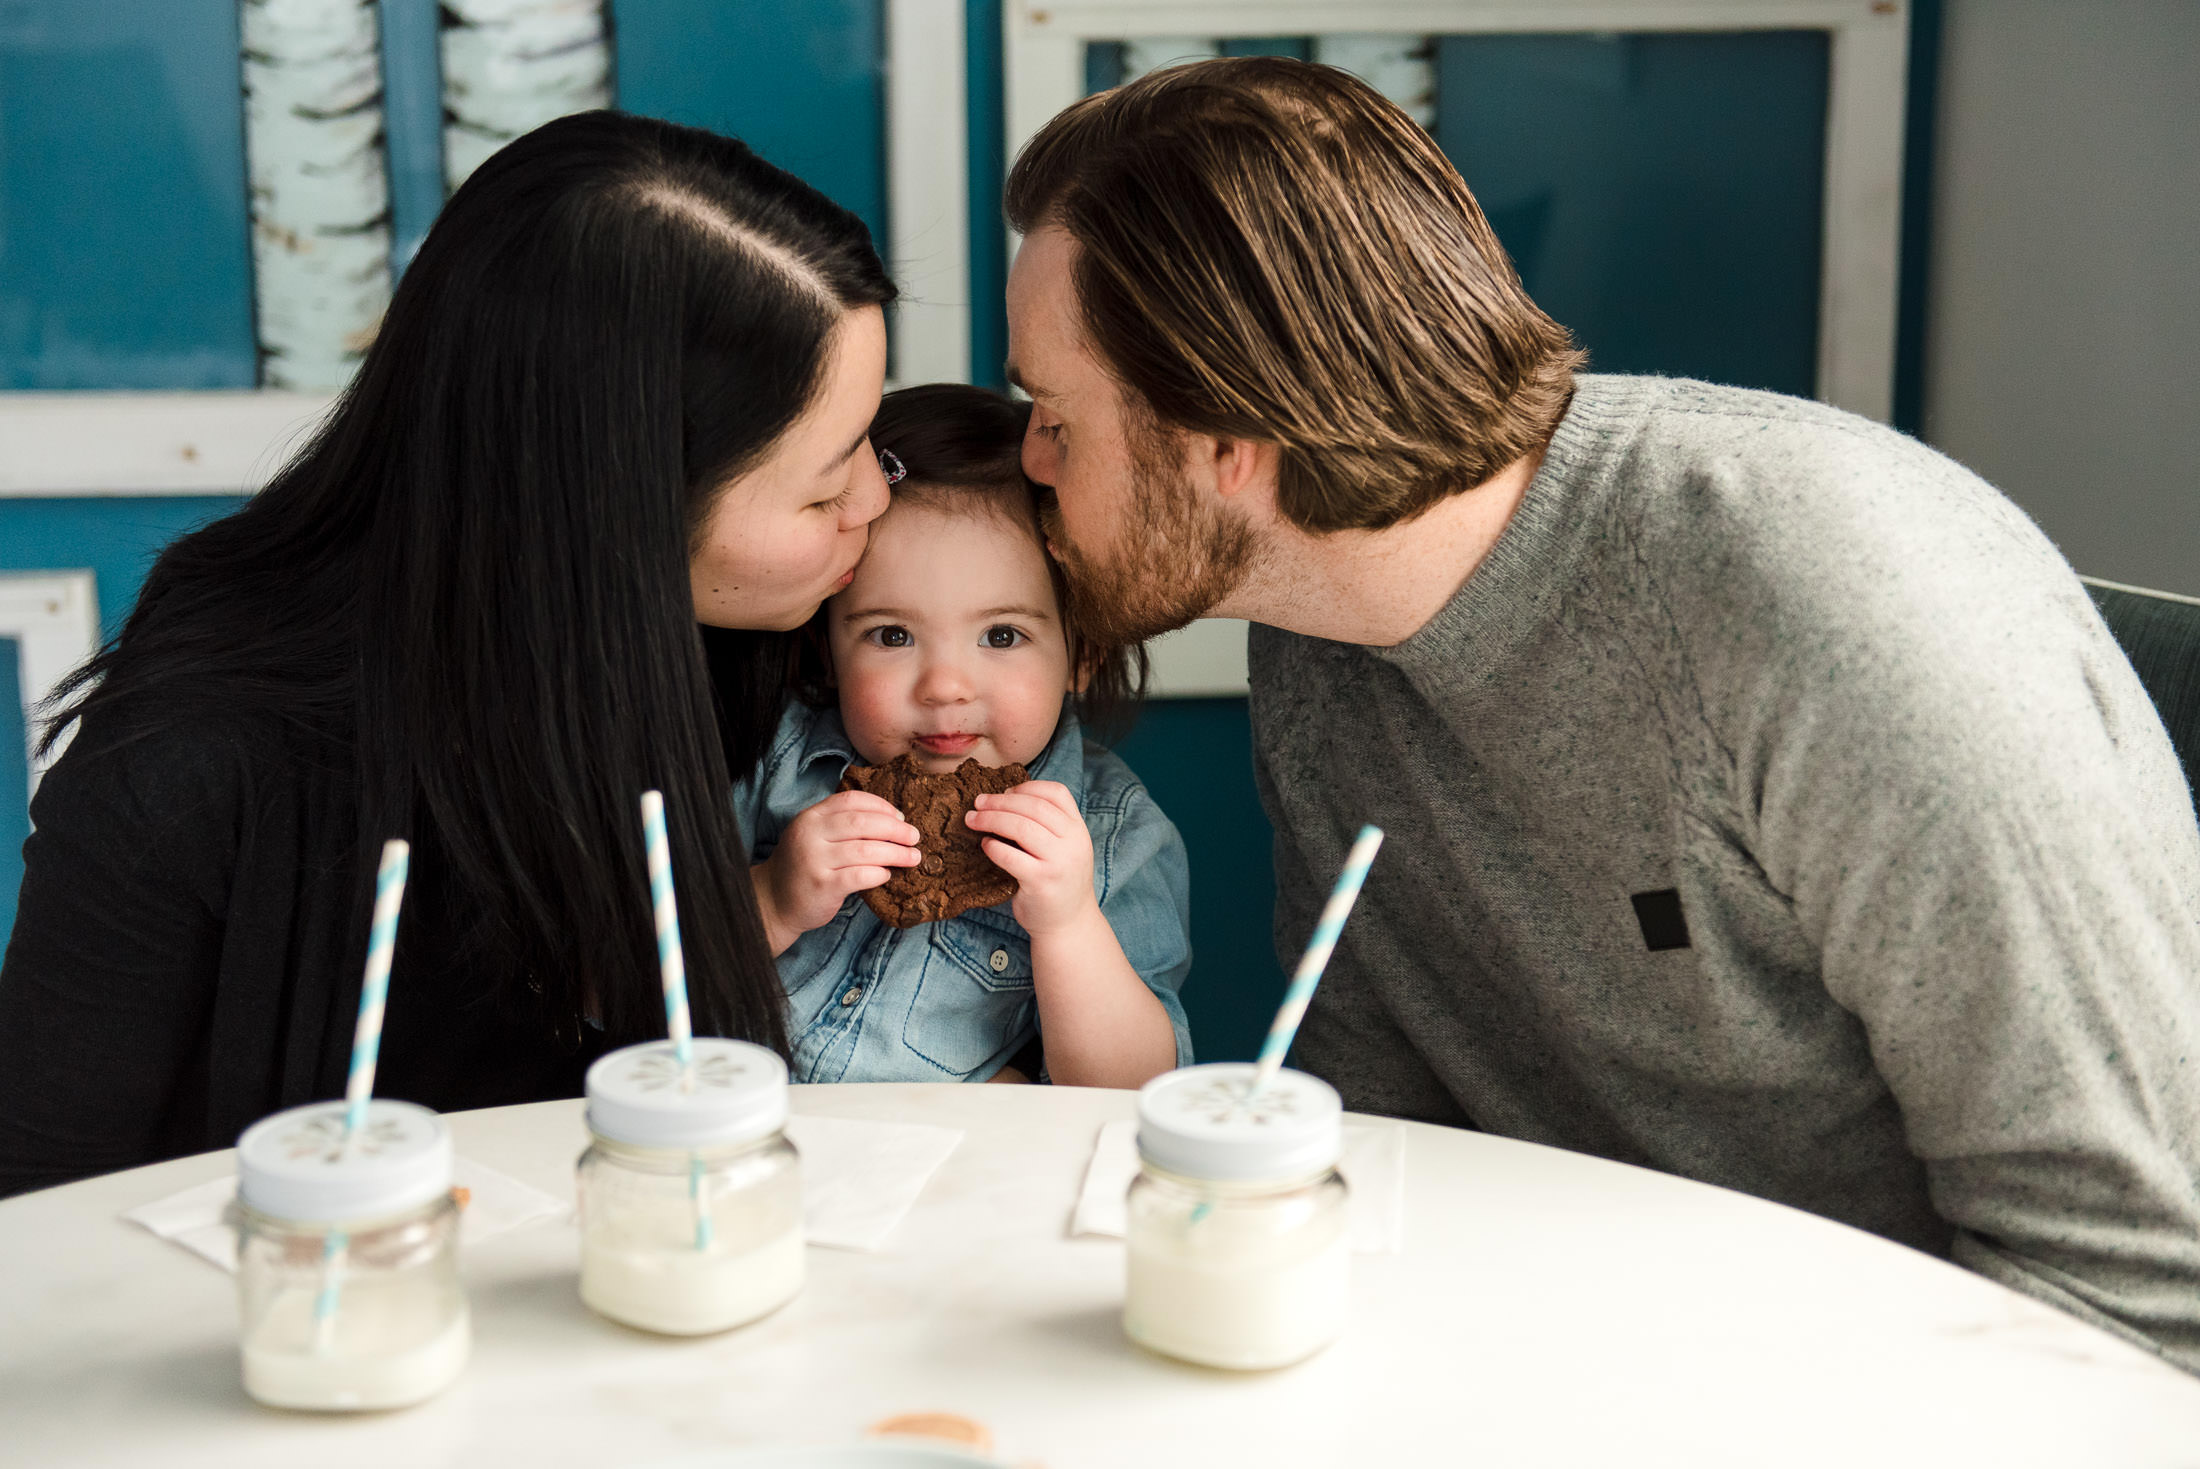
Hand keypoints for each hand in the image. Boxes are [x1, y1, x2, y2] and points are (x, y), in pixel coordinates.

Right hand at [754, 790, 920, 953]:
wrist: (772, 901)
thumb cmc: (803, 867)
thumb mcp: (814, 837)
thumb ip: (841, 826)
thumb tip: (893, 822)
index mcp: (811, 817)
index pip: (852, 800)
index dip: (881, 806)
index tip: (900, 817)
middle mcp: (810, 834)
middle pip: (863, 823)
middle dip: (895, 829)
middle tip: (914, 837)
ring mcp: (814, 860)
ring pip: (866, 850)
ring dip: (896, 853)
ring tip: (912, 857)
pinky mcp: (822, 886)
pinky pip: (860, 875)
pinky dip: (879, 873)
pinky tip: (887, 875)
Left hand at [964, 780, 1097, 937]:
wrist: (1069, 925)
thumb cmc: (1059, 882)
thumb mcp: (1065, 849)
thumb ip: (1048, 826)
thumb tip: (1004, 799)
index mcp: (1079, 829)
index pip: (1056, 793)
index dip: (1027, 787)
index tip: (1005, 791)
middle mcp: (1073, 842)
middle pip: (1033, 806)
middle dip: (1000, 801)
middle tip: (977, 803)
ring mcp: (1059, 862)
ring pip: (1020, 826)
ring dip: (991, 819)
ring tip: (972, 820)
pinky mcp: (1041, 882)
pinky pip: (1011, 856)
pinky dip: (993, 847)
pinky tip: (985, 845)